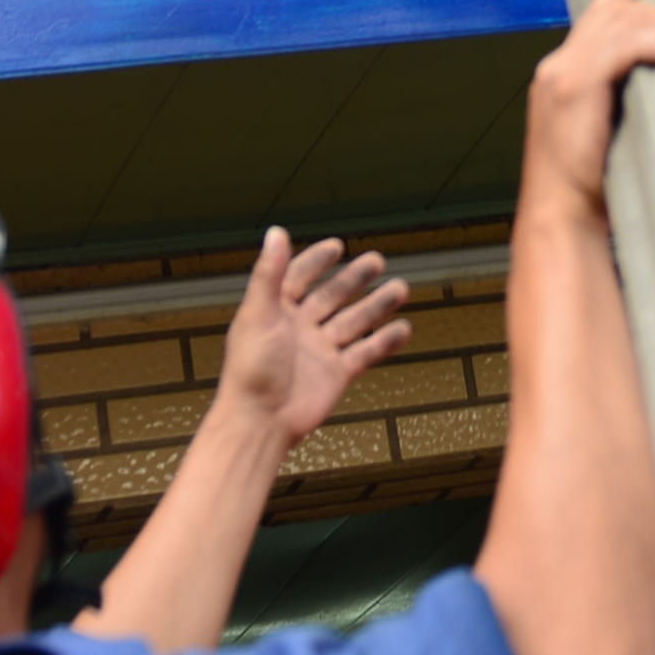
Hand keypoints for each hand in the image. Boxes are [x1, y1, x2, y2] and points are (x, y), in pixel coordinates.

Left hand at [212, 224, 414, 450]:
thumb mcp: (258, 314)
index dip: (315, 262)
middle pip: (332, 296)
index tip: (336, 246)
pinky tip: (403, 329)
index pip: (297, 278)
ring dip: (377, 305)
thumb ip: (269, 273)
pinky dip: (385, 342)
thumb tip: (276, 232)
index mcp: (276, 312)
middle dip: (355, 278)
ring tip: (400, 288)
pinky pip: (366, 353)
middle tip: (377, 260)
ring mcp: (320, 351)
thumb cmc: (251, 370)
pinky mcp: (337, 373)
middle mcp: (300, 328)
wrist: (261, 422)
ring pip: (354, 321)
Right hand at [521, 0, 654, 215]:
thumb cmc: (596, 189)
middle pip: (617, 13)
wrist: (565, 218)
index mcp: (563, 74)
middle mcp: (559, 66)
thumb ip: (653, 113)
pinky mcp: (576, 85)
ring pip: (625, 23)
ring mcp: (563, 73)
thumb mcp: (626, 139)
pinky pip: (628, 45)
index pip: (592, 14)